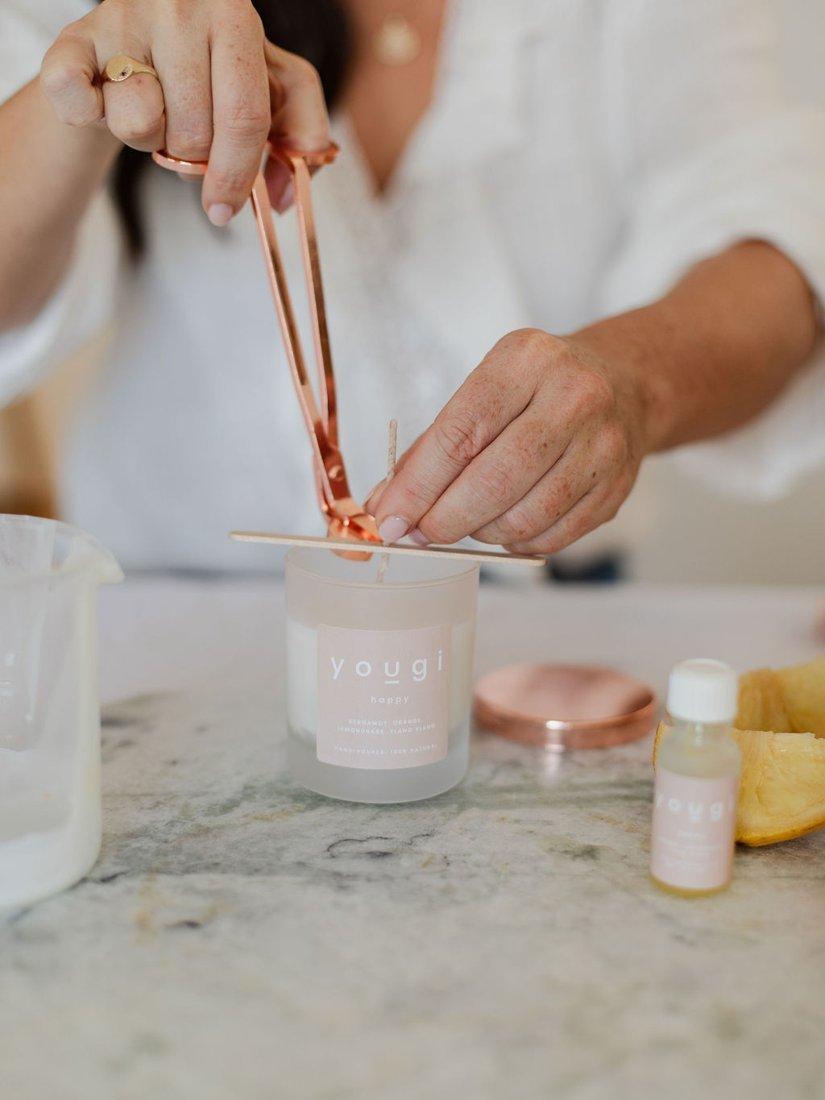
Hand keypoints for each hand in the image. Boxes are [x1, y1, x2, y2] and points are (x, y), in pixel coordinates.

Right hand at [39, 0, 329, 223]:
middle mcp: (178, 7)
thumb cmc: (214, 68)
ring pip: (140, 125)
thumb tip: (282, 198)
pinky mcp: (73, 41)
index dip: (236, 174)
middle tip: (187, 136)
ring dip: (149, 141)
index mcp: (234, 16)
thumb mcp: (274, 87)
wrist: (142, 38)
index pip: (244, 115)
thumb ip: (302, 134)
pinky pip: (77, 102)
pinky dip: (90, 118)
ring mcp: (122, 20)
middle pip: (194, 132)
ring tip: (152, 111)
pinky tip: (104, 103)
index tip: (225, 209)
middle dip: (194, 158)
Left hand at [368, 329, 650, 554]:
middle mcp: (574, 397)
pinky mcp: (617, 487)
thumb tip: (388, 503)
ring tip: (466, 522)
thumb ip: (434, 444)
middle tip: (417, 534)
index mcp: (527, 360)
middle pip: (494, 481)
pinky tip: (503, 526)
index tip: (388, 517)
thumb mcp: (486, 388)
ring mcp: (603, 445)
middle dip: (444, 519)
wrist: (625, 382)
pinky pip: (553, 537)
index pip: (460, 435)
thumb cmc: (539, 387)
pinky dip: (515, 543)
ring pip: (524, 517)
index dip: (417, 485)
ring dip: (480, 534)